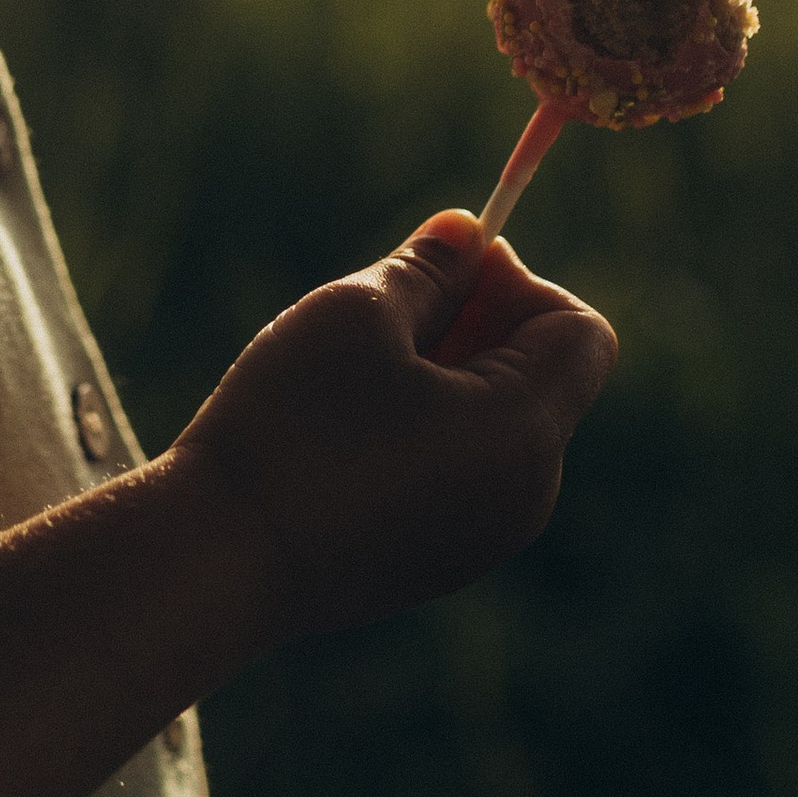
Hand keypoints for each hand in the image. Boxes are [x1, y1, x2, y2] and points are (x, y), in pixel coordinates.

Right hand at [162, 210, 616, 649]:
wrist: (218, 563)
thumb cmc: (289, 427)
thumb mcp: (356, 314)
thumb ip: (430, 266)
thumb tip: (470, 231)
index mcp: (524, 428)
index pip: (579, 332)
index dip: (519, 285)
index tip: (442, 277)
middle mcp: (529, 494)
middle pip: (544, 380)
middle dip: (481, 331)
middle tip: (387, 318)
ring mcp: (488, 540)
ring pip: (499, 429)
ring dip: (450, 383)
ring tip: (356, 381)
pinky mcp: (442, 566)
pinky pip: (465, 478)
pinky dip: (429, 439)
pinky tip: (346, 438)